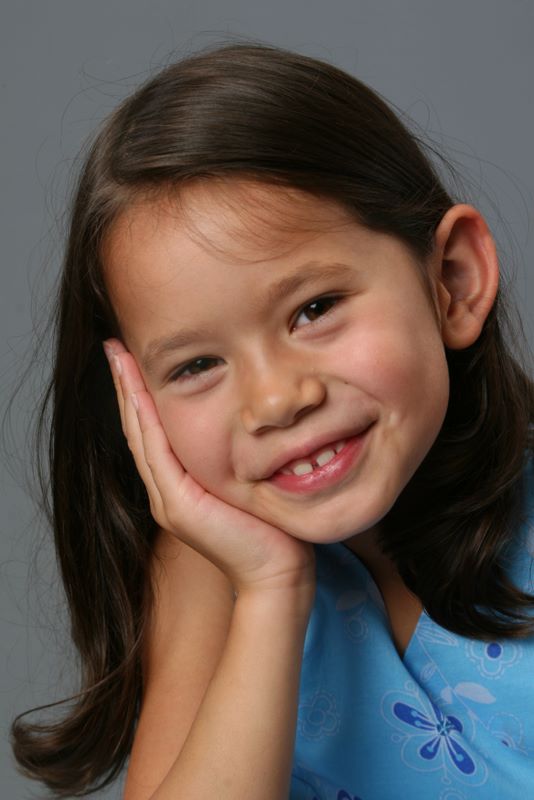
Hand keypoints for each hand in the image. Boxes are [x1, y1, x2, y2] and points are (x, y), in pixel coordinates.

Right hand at [103, 339, 315, 597]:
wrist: (277, 574)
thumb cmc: (272, 530)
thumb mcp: (250, 483)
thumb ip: (238, 457)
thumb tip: (249, 422)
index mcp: (180, 486)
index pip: (153, 430)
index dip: (139, 393)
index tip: (133, 356)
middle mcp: (167, 491)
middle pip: (139, 428)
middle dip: (127, 385)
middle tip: (116, 346)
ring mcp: (169, 500)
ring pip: (141, 435)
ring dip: (128, 394)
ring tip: (118, 357)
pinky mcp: (179, 505)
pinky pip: (157, 453)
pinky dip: (145, 419)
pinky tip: (138, 390)